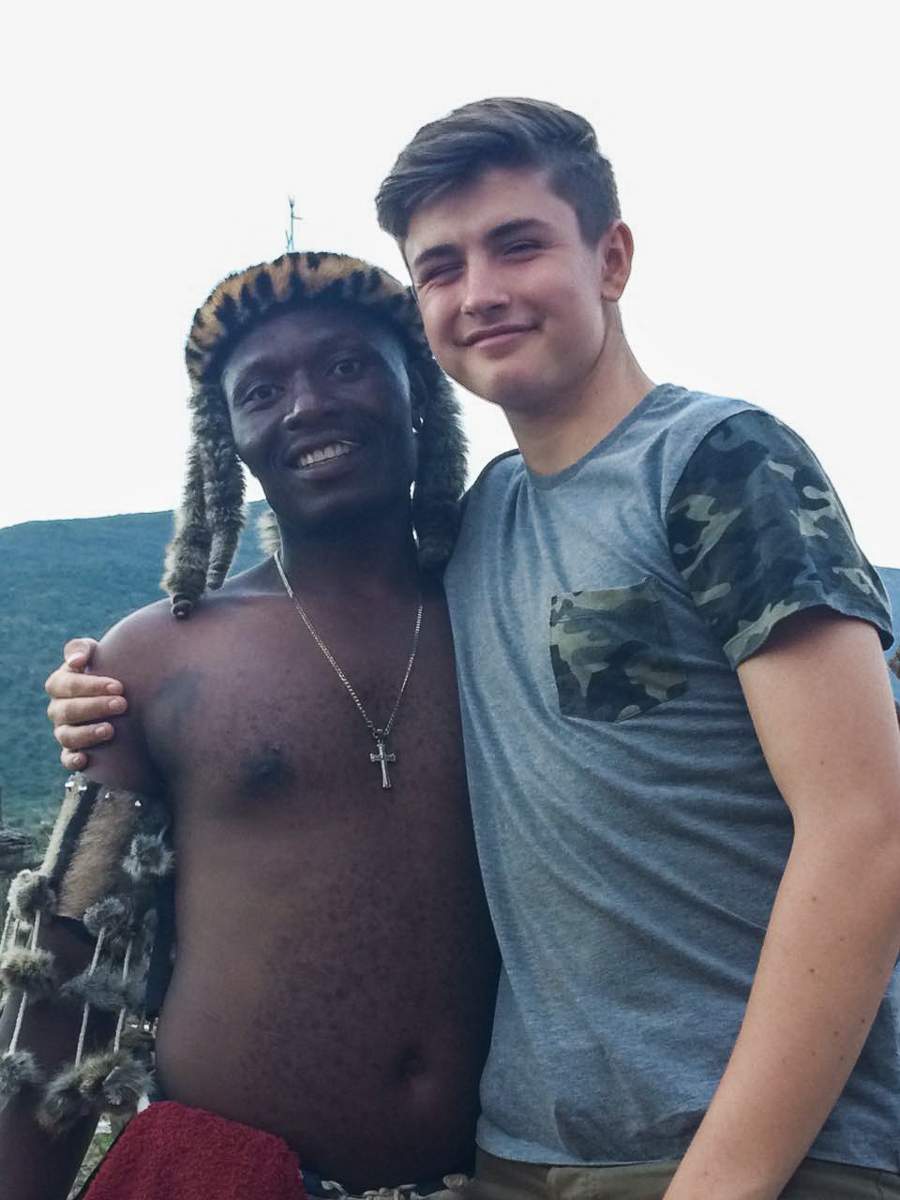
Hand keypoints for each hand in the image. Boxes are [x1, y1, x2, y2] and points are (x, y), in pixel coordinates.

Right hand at [45, 638, 127, 770]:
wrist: (118, 694)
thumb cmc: (106, 669)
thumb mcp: (96, 653)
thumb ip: (83, 648)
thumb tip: (76, 661)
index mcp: (60, 684)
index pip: (67, 684)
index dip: (91, 686)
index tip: (118, 686)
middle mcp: (58, 709)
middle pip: (68, 710)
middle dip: (95, 707)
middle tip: (122, 704)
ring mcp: (63, 731)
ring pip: (67, 735)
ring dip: (87, 734)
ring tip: (110, 730)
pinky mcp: (72, 751)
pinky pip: (66, 759)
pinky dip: (72, 760)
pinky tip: (85, 759)